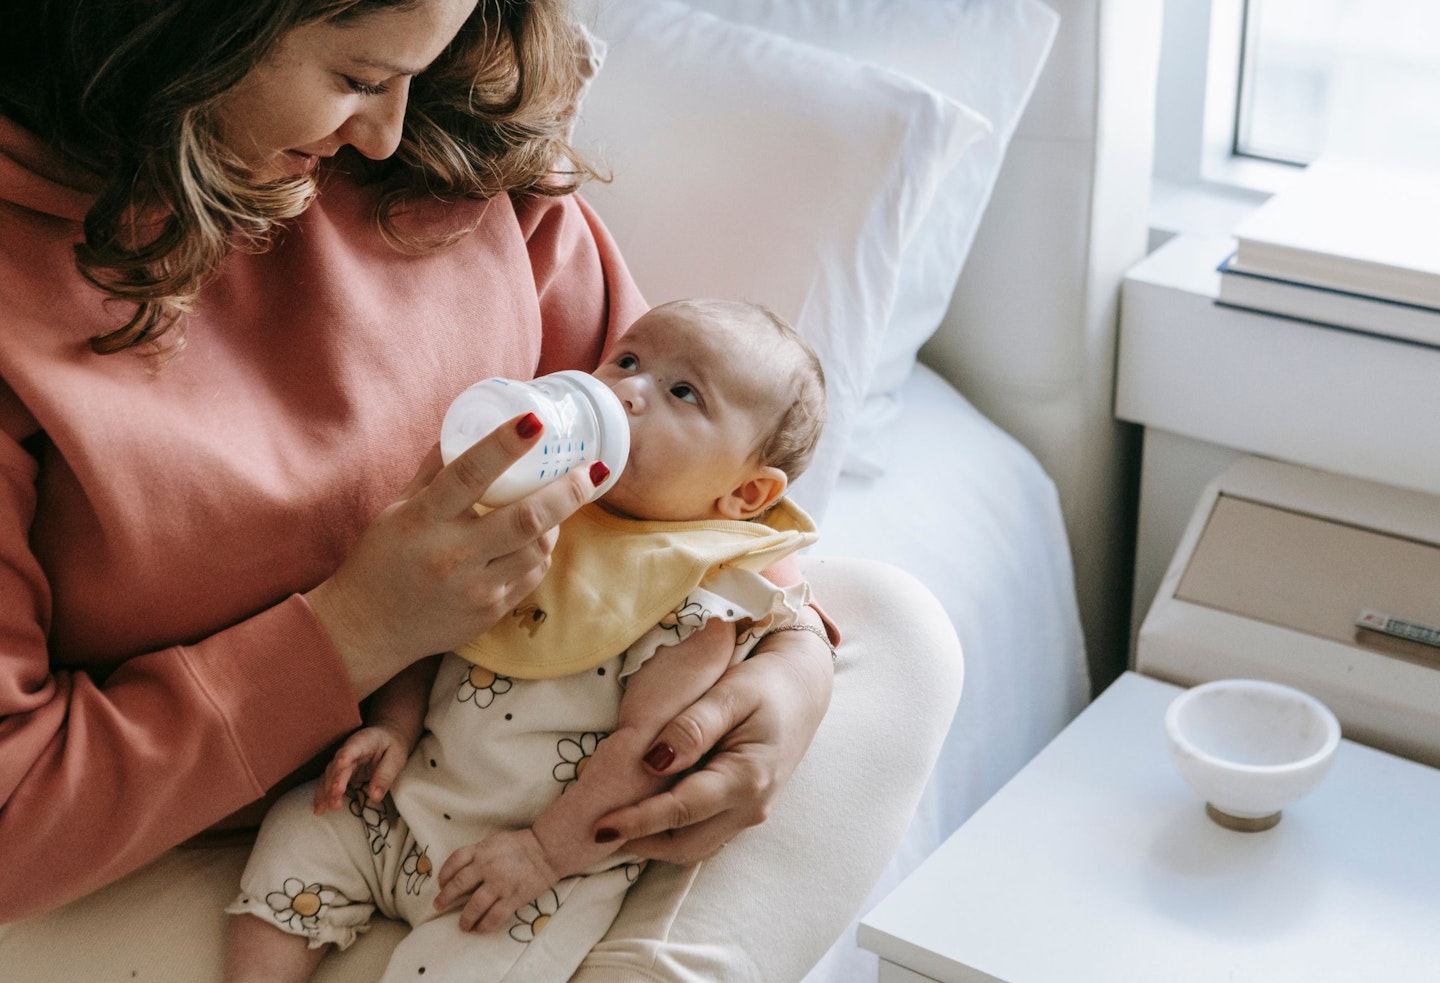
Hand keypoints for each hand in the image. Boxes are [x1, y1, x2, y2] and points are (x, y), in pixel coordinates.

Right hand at [305, 414, 605, 698]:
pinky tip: (537, 537)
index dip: (504, 445)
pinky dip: (540, 551)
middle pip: (526, 519)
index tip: (535, 422)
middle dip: (567, 491)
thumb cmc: (382, 558)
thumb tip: (469, 424)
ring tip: (561, 501)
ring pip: (538, 549)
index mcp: (423, 519)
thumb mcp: (399, 506)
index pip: (469, 474)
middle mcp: (452, 555)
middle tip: (592, 470)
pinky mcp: (490, 612)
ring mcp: (475, 589)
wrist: (370, 628)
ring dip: (557, 521)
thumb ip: (436, 468)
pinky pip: (532, 575)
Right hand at [312, 723, 409, 814]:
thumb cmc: (392, 747)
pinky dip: (322, 796)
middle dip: (335, 781)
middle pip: (338, 765)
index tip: (341, 764)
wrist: (385, 738)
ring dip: (327, 791)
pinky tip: (318, 810)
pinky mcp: (338, 772)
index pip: (353, 747)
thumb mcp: (396, 759)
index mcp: (365, 741)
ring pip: (329, 775)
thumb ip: (385, 776)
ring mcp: (341, 762)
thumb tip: (374, 796)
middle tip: (336, 797)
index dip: (346, 755)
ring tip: (327, 808)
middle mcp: (348, 750)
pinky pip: (327, 783)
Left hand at [434, 828, 558, 932]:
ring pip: (475, 905)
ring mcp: (500, 883)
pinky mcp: (513, 897)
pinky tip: (480, 929)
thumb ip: (479, 853)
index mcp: (482, 850)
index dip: (444, 874)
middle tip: (438, 905)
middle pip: (459, 884)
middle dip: (446, 897)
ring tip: (463, 926)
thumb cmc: (522, 844)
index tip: (440, 883)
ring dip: (466, 918)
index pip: (455, 861)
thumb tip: (464, 869)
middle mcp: (487, 867)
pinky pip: (494, 916)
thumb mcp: (495, 841)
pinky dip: (485, 925)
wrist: (547, 850)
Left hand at [592, 618, 833, 863]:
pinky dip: (670, 831)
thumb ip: (693, 727)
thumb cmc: (766, 684)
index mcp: (747, 779)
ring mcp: (748, 814)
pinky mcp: (742, 811)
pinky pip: (702, 833)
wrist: (802, 688)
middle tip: (596, 828)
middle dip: (639, 842)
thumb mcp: (729, 694)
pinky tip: (645, 811)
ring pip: (692, 847)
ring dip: (653, 841)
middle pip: (684, 845)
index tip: (598, 826)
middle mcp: (750, 808)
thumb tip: (654, 762)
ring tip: (614, 823)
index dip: (637, 821)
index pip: (681, 811)